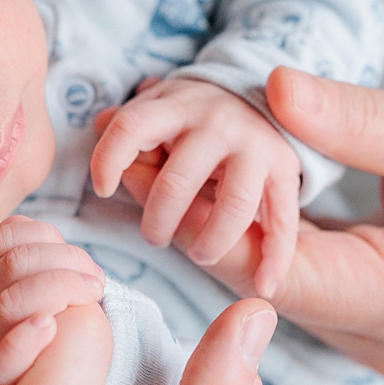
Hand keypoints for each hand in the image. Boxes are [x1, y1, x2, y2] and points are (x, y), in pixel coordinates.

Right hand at [0, 217, 105, 384]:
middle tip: (95, 283)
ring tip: (90, 297)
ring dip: (61, 289)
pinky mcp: (2, 373)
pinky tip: (48, 326)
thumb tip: (51, 239)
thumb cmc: (72, 328)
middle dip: (66, 262)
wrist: (71, 383)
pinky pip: (6, 353)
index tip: (80, 262)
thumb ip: (46, 257)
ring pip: (11, 299)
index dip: (48, 237)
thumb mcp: (57, 280)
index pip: (4, 237)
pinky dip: (27, 336)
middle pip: (13, 263)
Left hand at [91, 77, 300, 296]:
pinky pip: (282, 220)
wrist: (262, 98)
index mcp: (176, 107)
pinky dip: (274, 258)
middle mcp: (218, 123)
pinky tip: (262, 286)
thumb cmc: (191, 117)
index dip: (108, 160)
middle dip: (158, 221)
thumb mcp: (159, 110)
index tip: (102, 189)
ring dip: (212, 240)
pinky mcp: (285, 170)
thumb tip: (98, 126)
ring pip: (234, 204)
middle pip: (177, 181)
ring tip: (199, 256)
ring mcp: (255, 146)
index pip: (131, 128)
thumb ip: (129, 126)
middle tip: (153, 238)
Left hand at [161, 70, 383, 376]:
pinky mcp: (374, 330)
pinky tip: (221, 198)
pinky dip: (262, 243)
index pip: (274, 273)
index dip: (203, 219)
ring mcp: (379, 344)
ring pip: (277, 290)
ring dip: (224, 231)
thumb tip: (273, 85)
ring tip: (161, 172)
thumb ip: (363, 121)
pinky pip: (301, 288)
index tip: (143, 168)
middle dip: (201, 220)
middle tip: (133, 162)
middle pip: (265, 285)